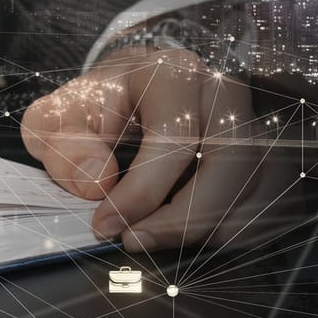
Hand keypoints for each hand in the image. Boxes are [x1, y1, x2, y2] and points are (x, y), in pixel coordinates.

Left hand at [21, 47, 276, 250]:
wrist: (126, 95)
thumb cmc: (92, 109)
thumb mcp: (57, 121)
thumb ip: (66, 148)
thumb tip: (98, 184)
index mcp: (172, 75)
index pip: (175, 140)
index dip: (142, 192)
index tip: (106, 226)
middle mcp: (222, 93)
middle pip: (229, 167)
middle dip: (182, 221)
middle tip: (134, 242)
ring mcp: (250, 122)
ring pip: (250, 189)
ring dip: (204, 230)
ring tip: (152, 239)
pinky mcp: (260, 152)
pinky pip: (260, 203)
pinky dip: (224, 231)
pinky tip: (182, 238)